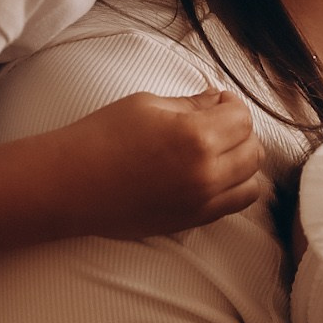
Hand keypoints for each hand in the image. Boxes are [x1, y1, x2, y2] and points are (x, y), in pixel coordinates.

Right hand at [38, 87, 267, 240]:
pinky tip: (212, 175)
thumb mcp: (148, 105)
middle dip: (240, 131)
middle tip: (218, 123)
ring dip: (242, 162)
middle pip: (253, 149)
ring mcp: (201, 202)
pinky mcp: (192, 222)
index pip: (242, 117)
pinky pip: (235, 205)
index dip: (232, 103)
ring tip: (218, 151)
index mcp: (195, 136)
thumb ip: (192, 104)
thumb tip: (218, 101)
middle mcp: (206, 173)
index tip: (218, 100)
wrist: (69, 185)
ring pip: (252, 181)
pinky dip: (234, 188)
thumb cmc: (101, 138)